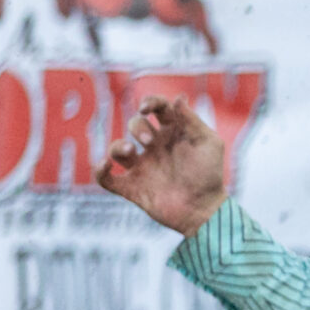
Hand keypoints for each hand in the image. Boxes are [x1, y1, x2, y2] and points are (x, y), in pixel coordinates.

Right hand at [100, 95, 228, 236]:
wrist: (203, 211)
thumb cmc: (210, 176)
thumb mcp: (209, 144)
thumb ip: (192, 121)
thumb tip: (178, 98)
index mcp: (174, 134)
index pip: (157, 109)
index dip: (149, 102)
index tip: (146, 108)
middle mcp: (155, 148)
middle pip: (135, 125)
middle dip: (137, 128)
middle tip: (149, 142)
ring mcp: (142, 167)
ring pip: (117, 149)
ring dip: (117, 146)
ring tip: (130, 153)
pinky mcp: (132, 188)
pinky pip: (106, 179)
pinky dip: (99, 171)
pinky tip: (105, 165)